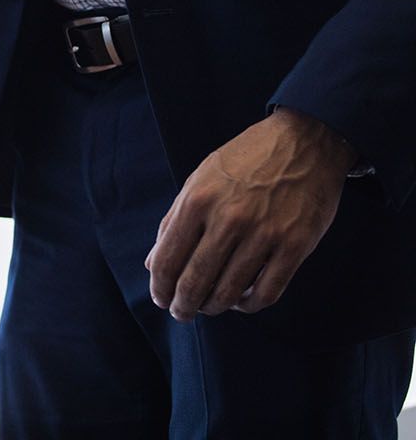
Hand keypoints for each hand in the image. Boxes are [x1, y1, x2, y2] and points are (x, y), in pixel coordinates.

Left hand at [145, 107, 353, 321]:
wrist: (303, 142)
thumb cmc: (245, 160)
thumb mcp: (199, 179)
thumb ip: (174, 221)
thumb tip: (152, 262)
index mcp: (197, 201)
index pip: (168, 258)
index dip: (160, 287)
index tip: (160, 299)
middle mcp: (228, 219)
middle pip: (196, 280)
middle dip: (184, 305)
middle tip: (181, 314)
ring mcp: (264, 234)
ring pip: (230, 290)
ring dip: (215, 306)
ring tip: (209, 307)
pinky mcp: (295, 246)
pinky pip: (268, 291)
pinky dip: (250, 304)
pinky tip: (241, 301)